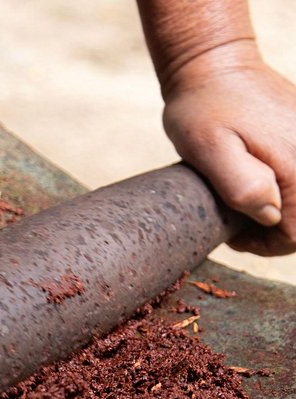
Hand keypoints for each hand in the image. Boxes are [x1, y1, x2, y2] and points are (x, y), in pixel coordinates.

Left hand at [162, 42, 295, 255]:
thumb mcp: (209, 150)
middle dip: (272, 231)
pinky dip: (284, 191)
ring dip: (278, 211)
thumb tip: (270, 214)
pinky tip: (256, 183)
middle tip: (235, 221)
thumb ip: (242, 186)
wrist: (213, 65)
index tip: (233, 234)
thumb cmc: (203, 108)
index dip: (264, 245)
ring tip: (242, 202)